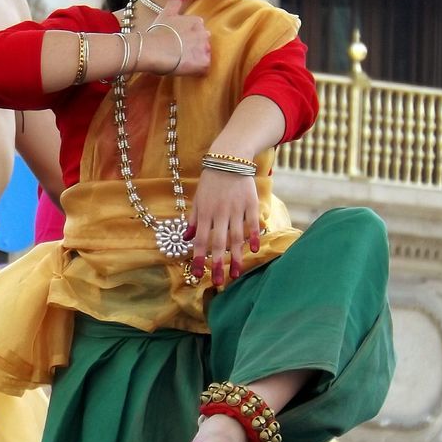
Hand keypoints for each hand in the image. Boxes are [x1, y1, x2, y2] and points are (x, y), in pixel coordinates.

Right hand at [143, 0, 210, 76]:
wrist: (151, 49)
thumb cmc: (156, 32)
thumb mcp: (166, 13)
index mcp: (197, 21)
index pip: (199, 32)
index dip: (188, 40)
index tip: (178, 44)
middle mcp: (204, 33)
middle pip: (204, 44)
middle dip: (195, 50)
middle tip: (179, 54)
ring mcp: (205, 48)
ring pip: (205, 57)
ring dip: (196, 61)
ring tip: (181, 63)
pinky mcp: (203, 63)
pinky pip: (204, 70)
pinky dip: (196, 72)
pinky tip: (185, 70)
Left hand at [186, 168, 260, 286]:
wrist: (229, 158)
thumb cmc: (211, 181)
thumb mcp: (198, 199)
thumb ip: (194, 219)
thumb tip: (188, 238)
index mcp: (205, 213)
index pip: (201, 240)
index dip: (199, 258)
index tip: (198, 274)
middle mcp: (220, 213)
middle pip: (218, 243)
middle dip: (217, 264)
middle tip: (219, 282)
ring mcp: (236, 209)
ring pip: (236, 237)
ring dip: (236, 257)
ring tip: (236, 274)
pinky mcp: (250, 203)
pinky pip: (252, 223)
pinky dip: (253, 236)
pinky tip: (254, 250)